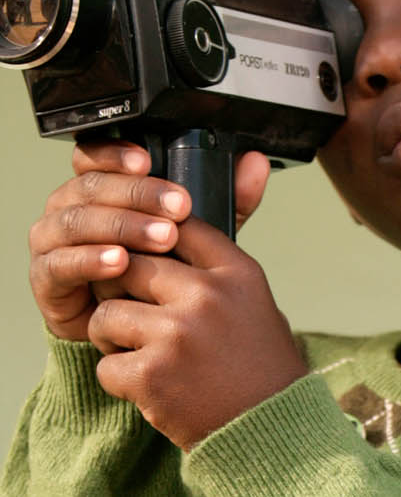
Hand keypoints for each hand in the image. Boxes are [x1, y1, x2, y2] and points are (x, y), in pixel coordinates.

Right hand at [28, 138, 269, 345]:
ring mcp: (53, 242)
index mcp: (101, 190)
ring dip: (119, 226)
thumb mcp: (199, 237)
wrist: (143, 342)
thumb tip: (257, 163)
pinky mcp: (47, 279)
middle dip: (137, 195)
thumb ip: (224, 200)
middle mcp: (71, 208)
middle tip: (178, 208)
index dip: (116, 154)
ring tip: (160, 238)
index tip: (149, 160)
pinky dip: (89, 260)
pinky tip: (119, 263)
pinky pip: (60, 263)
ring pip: (76, 221)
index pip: (96, 156)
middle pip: (91, 187)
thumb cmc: (164, 281)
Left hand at [87, 211, 307, 449]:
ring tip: (135, 356)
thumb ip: (217, 273)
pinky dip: (119, 381)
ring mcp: (178, 334)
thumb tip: (167, 233)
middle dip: (119, 291)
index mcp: (237, 274)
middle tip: (129, 316)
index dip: (153, 243)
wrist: (274, 435)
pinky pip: (106, 365)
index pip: (177, 227)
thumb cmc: (263, 373)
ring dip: (111, 338)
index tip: (149, 264)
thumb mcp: (256, 307)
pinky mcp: (153, 375)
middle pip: (130, 265)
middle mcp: (208, 296)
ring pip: (107, 315)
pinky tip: (147, 389)